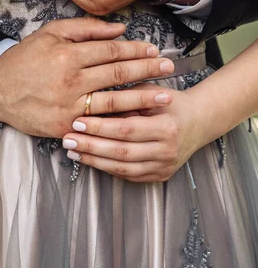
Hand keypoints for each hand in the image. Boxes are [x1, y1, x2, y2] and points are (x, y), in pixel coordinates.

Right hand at [0, 19, 174, 138]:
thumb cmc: (24, 59)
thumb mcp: (50, 32)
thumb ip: (86, 28)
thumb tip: (119, 28)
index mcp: (68, 54)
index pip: (111, 51)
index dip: (136, 50)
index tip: (153, 50)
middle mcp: (71, 80)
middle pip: (118, 74)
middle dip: (147, 71)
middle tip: (170, 68)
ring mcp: (68, 105)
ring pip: (114, 101)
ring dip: (143, 98)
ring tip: (165, 95)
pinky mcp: (65, 126)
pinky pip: (98, 124)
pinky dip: (119, 122)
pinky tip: (137, 119)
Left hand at [62, 85, 204, 182]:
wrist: (199, 121)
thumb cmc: (169, 101)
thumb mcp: (151, 91)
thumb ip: (126, 98)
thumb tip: (92, 101)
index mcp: (167, 127)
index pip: (126, 129)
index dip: (99, 127)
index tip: (77, 121)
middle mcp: (167, 151)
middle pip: (122, 151)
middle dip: (90, 146)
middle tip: (67, 139)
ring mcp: (164, 166)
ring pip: (123, 167)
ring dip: (94, 160)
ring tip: (73, 150)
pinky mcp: (159, 176)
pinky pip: (128, 175)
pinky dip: (106, 167)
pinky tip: (89, 159)